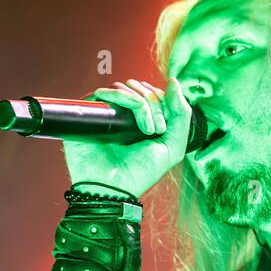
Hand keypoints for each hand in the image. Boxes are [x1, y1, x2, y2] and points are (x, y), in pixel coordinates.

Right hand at [62, 76, 193, 199]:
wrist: (113, 188)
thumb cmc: (140, 173)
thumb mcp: (173, 147)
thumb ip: (181, 115)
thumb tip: (173, 82)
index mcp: (140, 122)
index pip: (153, 94)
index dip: (164, 101)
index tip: (164, 127)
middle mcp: (122, 116)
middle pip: (140, 89)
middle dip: (155, 103)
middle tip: (156, 129)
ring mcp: (105, 114)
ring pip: (125, 88)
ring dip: (142, 102)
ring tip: (147, 129)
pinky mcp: (88, 114)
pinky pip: (106, 92)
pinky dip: (125, 97)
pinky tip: (133, 118)